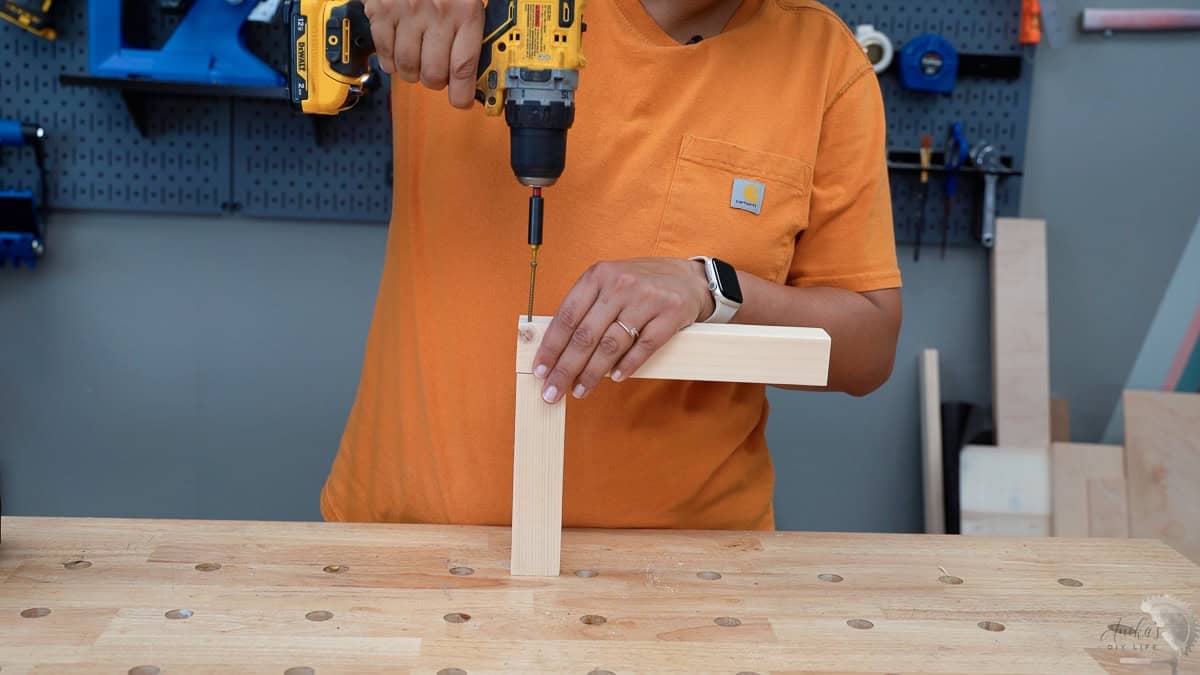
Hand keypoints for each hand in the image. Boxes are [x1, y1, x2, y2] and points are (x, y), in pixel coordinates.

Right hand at [363, 0, 483, 108]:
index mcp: (465, 10)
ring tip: (417, 65)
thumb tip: (478, 59)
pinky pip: (383, 50)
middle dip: (436, 82)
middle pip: (434, 74)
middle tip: (438, 76)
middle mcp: (436, 14)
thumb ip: (475, 21)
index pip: (463, 68)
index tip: (461, 101)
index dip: (461, 94)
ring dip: (412, 74)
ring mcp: (406, 13)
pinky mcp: (381, 9)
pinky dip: (389, 60)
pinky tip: (397, 55)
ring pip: (407, 68)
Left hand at [533, 258, 715, 403]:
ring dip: (593, 373)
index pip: (567, 316)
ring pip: (612, 345)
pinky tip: (615, 378)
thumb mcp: (609, 283)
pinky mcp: (670, 313)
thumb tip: (557, 350)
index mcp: (598, 276)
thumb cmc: (641, 284)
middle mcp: (620, 285)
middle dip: (566, 368)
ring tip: (580, 390)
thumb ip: (585, 309)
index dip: (551, 347)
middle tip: (553, 391)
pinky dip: (628, 365)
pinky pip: (644, 346)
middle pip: (586, 335)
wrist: (688, 278)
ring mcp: (646, 299)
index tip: (540, 370)